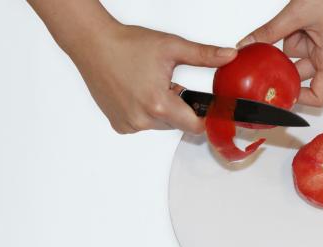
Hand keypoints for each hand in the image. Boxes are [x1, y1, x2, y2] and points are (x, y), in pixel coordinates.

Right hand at [70, 24, 236, 133]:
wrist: (94, 44)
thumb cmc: (126, 45)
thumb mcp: (171, 47)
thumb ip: (204, 55)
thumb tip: (228, 56)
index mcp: (158, 104)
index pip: (194, 126)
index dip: (204, 117)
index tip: (206, 108)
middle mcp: (142, 119)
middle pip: (177, 124)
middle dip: (180, 107)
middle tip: (170, 84)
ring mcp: (128, 124)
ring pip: (160, 125)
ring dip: (162, 110)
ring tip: (151, 85)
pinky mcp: (119, 124)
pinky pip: (143, 124)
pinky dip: (146, 113)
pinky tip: (138, 93)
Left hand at [237, 0, 322, 106]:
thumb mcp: (297, 13)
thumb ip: (270, 32)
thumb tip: (247, 44)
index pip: (320, 95)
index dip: (299, 99)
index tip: (279, 95)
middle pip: (302, 76)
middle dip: (282, 70)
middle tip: (261, 70)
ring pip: (296, 58)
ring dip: (282, 50)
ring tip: (274, 39)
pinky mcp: (317, 34)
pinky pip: (297, 43)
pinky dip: (286, 37)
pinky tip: (280, 28)